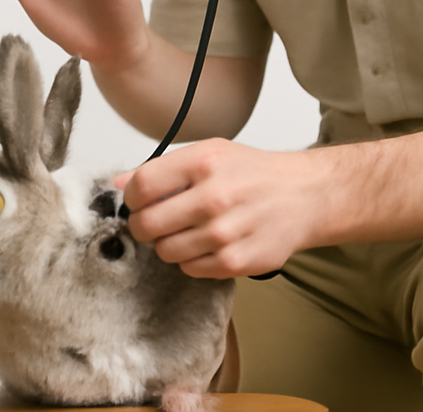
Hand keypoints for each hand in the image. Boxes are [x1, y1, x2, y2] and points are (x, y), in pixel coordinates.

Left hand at [116, 138, 325, 278]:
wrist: (303, 196)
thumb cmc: (253, 173)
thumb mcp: (208, 153)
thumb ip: (162, 168)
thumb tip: (119, 182)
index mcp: (202, 163)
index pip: (142, 186)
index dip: (131, 198)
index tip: (136, 201)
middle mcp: (213, 197)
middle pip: (147, 225)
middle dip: (142, 226)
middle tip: (152, 221)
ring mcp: (224, 233)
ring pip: (165, 251)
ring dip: (168, 243)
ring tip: (186, 229)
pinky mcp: (235, 262)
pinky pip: (190, 269)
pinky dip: (191, 259)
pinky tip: (206, 243)